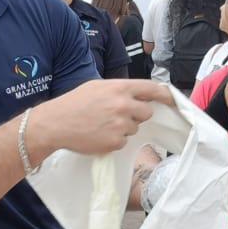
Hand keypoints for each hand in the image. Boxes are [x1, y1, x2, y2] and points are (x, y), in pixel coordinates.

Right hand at [27, 79, 171, 160]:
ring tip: (103, 124)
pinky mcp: (115, 142)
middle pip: (147, 112)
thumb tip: (138, 95)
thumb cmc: (74, 103)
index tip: (172, 99)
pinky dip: (114, 140)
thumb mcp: (97, 87)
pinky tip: (99, 135)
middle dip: (137, 115)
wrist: (55, 123)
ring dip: (124, 128)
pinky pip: (124, 141)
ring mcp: (120, 125)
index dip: (164, 95)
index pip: (152, 89)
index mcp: (120, 88)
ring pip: (135, 128)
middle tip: (119, 115)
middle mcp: (123, 105)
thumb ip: (119, 89)